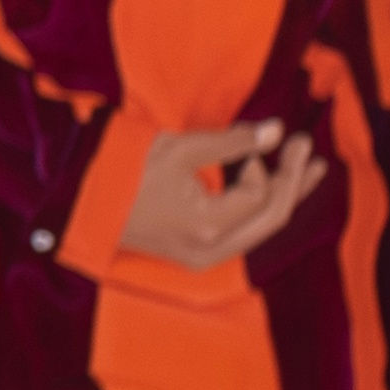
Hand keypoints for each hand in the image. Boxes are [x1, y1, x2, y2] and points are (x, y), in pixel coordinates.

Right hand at [107, 121, 323, 271]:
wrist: (82, 206)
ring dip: (284, 195)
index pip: (258, 194)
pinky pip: (244, 232)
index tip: (255, 140)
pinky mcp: (197, 255)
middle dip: (294, 181)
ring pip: (262, 228)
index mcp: (207, 226)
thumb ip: (233, 142)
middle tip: (307, 147)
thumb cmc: (125, 173)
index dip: (264, 164)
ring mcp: (204, 257)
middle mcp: (211, 250)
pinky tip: (273, 187)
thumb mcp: (180, 148)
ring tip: (307, 167)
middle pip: (272, 218)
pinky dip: (261, 208)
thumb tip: (276, 131)